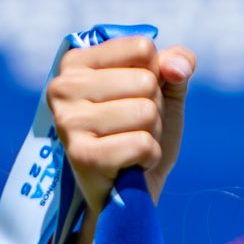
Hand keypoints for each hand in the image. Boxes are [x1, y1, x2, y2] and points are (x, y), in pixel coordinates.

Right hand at [46, 35, 195, 215]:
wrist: (127, 195)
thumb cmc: (139, 135)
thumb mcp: (162, 93)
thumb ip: (174, 65)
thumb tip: (180, 66)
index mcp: (76, 62)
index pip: (143, 48)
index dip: (155, 76)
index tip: (135, 97)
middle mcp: (63, 87)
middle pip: (146, 80)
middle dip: (153, 110)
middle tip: (132, 129)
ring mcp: (68, 121)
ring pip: (145, 111)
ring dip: (151, 134)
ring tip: (129, 145)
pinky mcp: (82, 155)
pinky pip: (142, 143)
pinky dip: (148, 156)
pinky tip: (131, 164)